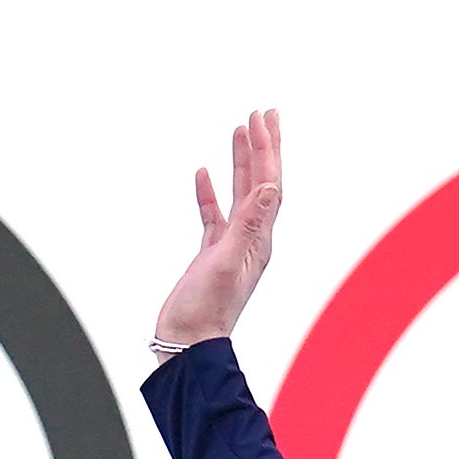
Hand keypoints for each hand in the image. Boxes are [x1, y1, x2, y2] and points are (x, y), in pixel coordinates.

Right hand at [150, 110, 283, 354]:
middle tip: (262, 112)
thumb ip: (248, 224)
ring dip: (241, 161)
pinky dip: (210, 192)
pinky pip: (214, 214)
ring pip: (240, 193)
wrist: (187, 346)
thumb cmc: (206, 311)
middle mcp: (252, 238)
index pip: (269, 183)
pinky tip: (203, 173)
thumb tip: (270, 186)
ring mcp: (231, 246)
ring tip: (240, 130)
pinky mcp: (211, 254)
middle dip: (263, 146)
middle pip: (262, 182)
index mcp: (260, 238)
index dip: (267, 148)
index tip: (262, 118)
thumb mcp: (228, 262)